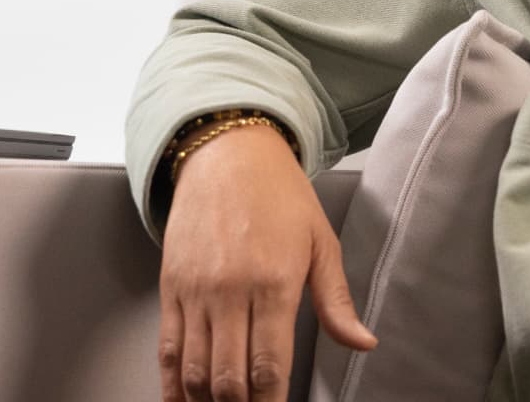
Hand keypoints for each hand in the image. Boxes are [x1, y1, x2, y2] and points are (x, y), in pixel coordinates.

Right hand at [157, 123, 377, 400]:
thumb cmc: (279, 194)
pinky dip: (172, 384)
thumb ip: (337, 301)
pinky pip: (167, 348)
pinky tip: (183, 401)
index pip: (269, 366)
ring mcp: (196, 290)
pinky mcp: (171, 286)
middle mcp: (231, 290)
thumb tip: (362, 342)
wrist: (228, 152)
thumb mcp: (320, 242)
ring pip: (194, 369)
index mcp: (274, 282)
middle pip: (228, 377)